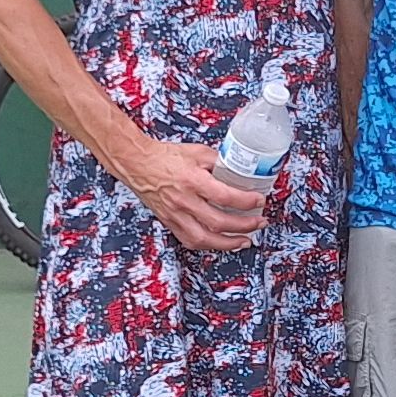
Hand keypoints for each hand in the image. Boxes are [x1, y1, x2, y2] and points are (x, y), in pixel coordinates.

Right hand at [124, 139, 266, 251]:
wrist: (136, 163)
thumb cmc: (164, 156)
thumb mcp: (197, 152)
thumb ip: (219, 162)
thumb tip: (238, 170)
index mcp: (192, 180)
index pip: (225, 196)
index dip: (246, 201)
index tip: (259, 201)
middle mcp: (183, 200)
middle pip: (218, 222)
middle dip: (244, 226)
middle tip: (259, 223)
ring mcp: (175, 214)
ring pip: (204, 238)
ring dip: (228, 244)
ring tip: (244, 241)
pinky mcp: (169, 221)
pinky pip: (189, 240)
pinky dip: (208, 244)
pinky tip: (220, 243)